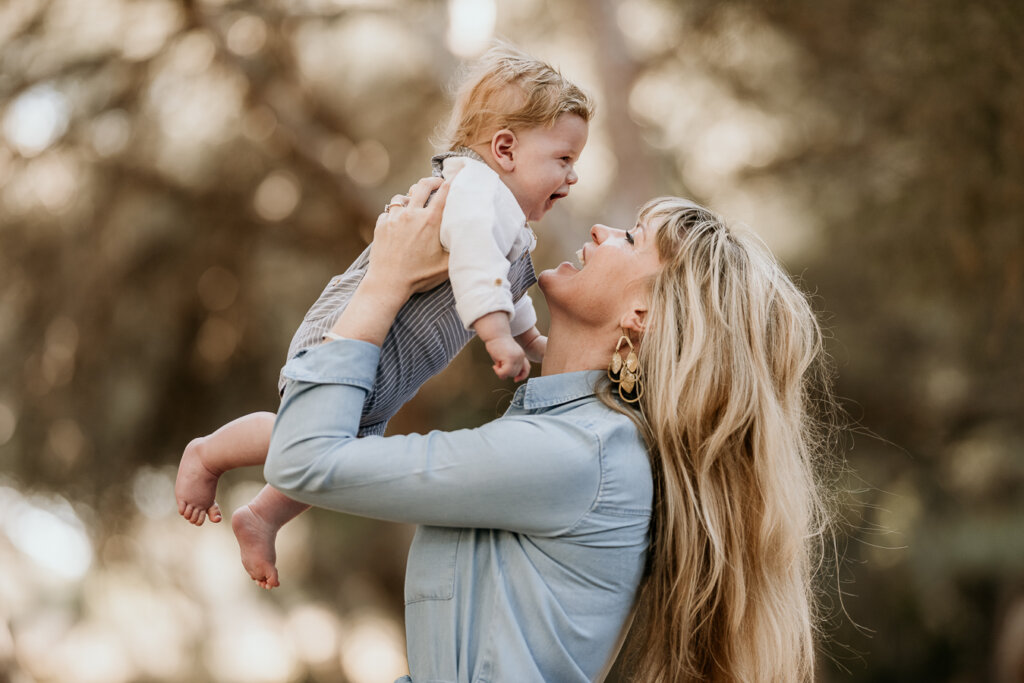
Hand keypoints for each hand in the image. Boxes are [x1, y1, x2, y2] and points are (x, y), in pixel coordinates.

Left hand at [366, 177, 450, 296]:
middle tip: (438, 184)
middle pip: (422, 185)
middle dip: (433, 181)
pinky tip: (400, 222)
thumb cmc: (418, 277)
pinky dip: (396, 213)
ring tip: (416, 205)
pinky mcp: (381, 225)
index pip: (445, 192)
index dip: (453, 181)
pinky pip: (389, 212)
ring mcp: (394, 218)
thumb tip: (472, 241)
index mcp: (430, 221)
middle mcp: (411, 214)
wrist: (387, 284)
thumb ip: (459, 251)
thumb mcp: (446, 266)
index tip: (458, 175)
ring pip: (403, 197)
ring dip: (411, 198)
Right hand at [485, 335, 528, 380]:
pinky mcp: (510, 358)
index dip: (522, 376)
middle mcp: (521, 356)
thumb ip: (507, 365)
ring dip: (502, 372)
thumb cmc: (497, 343)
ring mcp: (516, 357)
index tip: (516, 380)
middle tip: (498, 367)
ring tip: (496, 365)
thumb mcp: (504, 356)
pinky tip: (495, 366)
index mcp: (521, 355)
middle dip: (506, 372)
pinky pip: (505, 372)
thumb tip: (504, 375)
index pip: (526, 369)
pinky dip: (499, 372)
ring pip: (511, 374)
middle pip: (516, 373)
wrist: (495, 334)